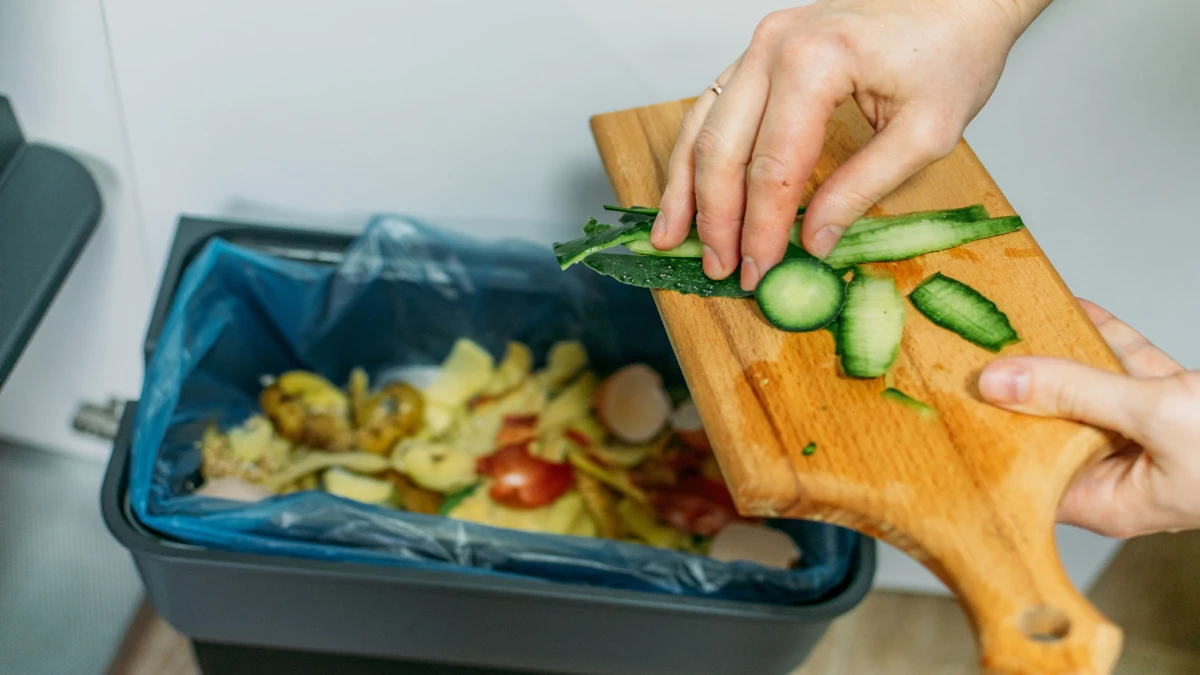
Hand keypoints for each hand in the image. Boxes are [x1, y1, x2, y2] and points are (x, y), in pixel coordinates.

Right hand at [651, 0, 1051, 289]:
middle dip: (716, 219)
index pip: (772, 167)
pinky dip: (695, 154)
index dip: (760, 229)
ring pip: (701, 126)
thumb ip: (862, 190)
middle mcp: (773, 47)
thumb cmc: (953, 53)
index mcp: (815, 63)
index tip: (757, 273)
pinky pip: (713, 108)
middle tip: (719, 268)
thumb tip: (811, 242)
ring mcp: (759, 45)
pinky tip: (687, 191)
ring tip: (671, 237)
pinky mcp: (759, 52)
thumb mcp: (925, 134)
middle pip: (722, 150)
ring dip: (686, 189)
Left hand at [978, 299, 1199, 537]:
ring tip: (1010, 322)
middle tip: (967, 354)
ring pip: (1089, 392)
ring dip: (1057, 356)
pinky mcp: (1179, 405)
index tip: (949, 409)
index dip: (989, 444)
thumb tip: (996, 383)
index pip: (1027, 476)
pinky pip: (1130, 370)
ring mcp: (1152, 439)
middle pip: (1051, 428)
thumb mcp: (1155, 416)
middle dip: (1016, 391)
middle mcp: (1125, 474)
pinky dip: (1106, 340)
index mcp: (1113, 501)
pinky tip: (1077, 308)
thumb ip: (1075, 394)